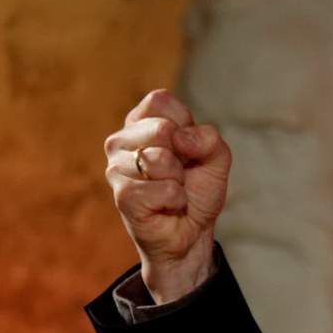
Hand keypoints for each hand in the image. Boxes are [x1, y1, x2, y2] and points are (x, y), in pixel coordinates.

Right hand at [104, 89, 231, 302]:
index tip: (187, 148)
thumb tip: (179, 138)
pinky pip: (164, 189)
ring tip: (172, 190)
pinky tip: (167, 206)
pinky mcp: (122, 195)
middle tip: (179, 174)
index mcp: (141, 123)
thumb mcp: (216, 158)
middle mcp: (121, 141)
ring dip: (179, 180)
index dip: (185, 125)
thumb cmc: (197, 190)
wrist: (192, 232)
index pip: (160, 101)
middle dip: (184, 156)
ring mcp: (117, 168)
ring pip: (161, 159)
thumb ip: (208, 138)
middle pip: (161, 128)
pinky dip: (176, 200)